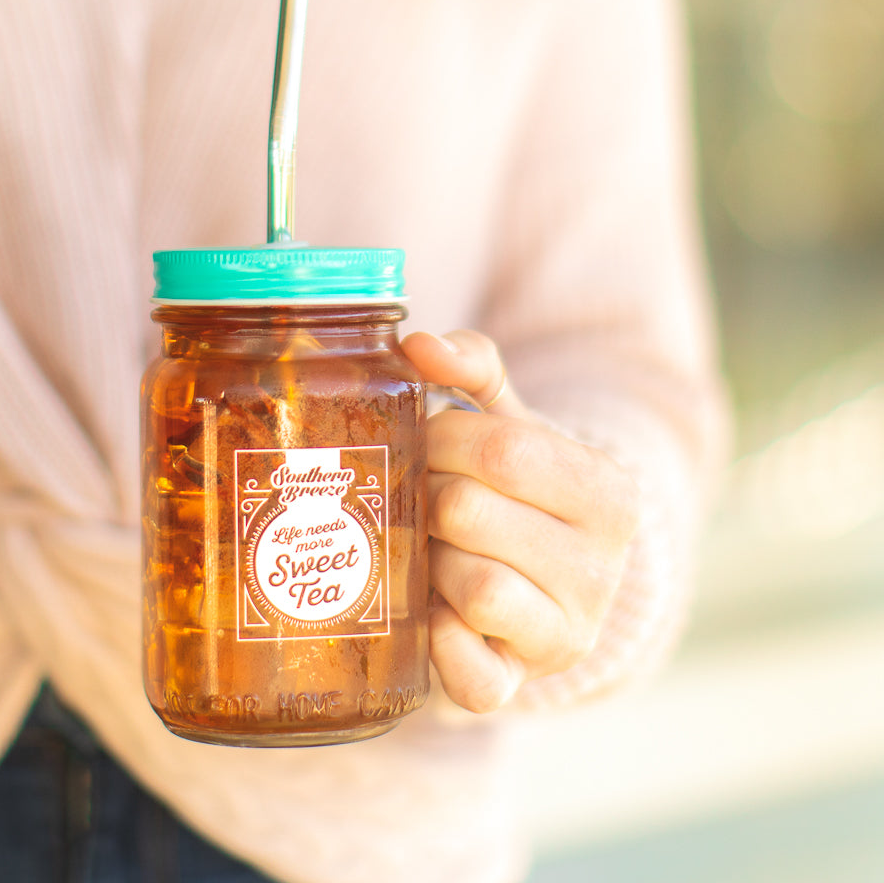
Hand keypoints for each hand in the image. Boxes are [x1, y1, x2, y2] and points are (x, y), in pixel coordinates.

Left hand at [400, 330, 640, 712]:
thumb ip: (473, 367)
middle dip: (426, 496)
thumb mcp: (510, 421)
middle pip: (470, 513)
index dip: (440, 439)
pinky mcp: (525, 683)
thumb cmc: (516, 487)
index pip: (501, 450)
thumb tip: (417, 343)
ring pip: (472, 587)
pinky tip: (434, 615)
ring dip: (429, 563)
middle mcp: (603, 569)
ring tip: (429, 546)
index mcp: (609, 493)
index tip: (428, 441)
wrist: (544, 578)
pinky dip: (444, 648)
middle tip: (421, 494)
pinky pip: (475, 678)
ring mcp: (569, 633)